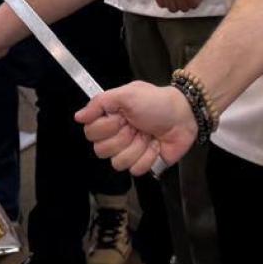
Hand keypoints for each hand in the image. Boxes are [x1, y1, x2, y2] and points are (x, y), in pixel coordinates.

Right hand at [74, 82, 197, 175]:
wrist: (184, 115)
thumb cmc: (157, 102)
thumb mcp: (127, 94)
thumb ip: (100, 102)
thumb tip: (78, 116)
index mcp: (109, 119)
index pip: (90, 133)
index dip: (106, 127)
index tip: (121, 117)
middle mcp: (116, 137)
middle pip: (102, 151)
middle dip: (123, 137)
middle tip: (136, 126)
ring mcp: (129, 152)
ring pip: (118, 163)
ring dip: (137, 147)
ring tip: (148, 135)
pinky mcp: (143, 163)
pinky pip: (136, 170)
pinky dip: (149, 156)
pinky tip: (156, 145)